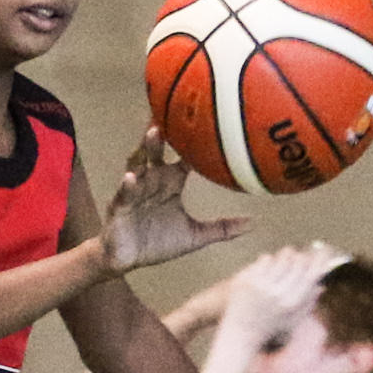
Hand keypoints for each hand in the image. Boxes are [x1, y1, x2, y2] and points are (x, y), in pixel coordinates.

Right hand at [102, 127, 251, 275]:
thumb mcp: (194, 236)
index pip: (184, 157)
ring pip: (139, 164)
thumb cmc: (157, 244)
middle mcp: (152, 181)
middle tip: (175, 111)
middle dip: (165, 131)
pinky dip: (127, 185)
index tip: (207, 120)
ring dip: (146, 148)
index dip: (195, 141)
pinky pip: (124, 193)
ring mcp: (134, 191)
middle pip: (158, 151)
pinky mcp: (119, 206)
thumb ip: (222, 229)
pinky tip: (131, 177)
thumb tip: (252, 223)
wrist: (128, 261)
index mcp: (170, 183)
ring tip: (153, 132)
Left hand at [219, 242, 346, 333]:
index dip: (321, 259)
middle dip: (301, 257)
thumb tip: (321, 285)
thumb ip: (308, 303)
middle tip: (298, 258)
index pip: (312, 273)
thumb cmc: (269, 328)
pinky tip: (264, 272)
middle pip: (299, 260)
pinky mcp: (248, 279)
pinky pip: (265, 258)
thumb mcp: (293, 320)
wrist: (241, 334)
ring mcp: (261, 285)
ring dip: (284, 258)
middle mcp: (278, 293)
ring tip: (279, 267)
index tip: (325, 250)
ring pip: (282, 257)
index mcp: (292, 303)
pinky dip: (267, 262)